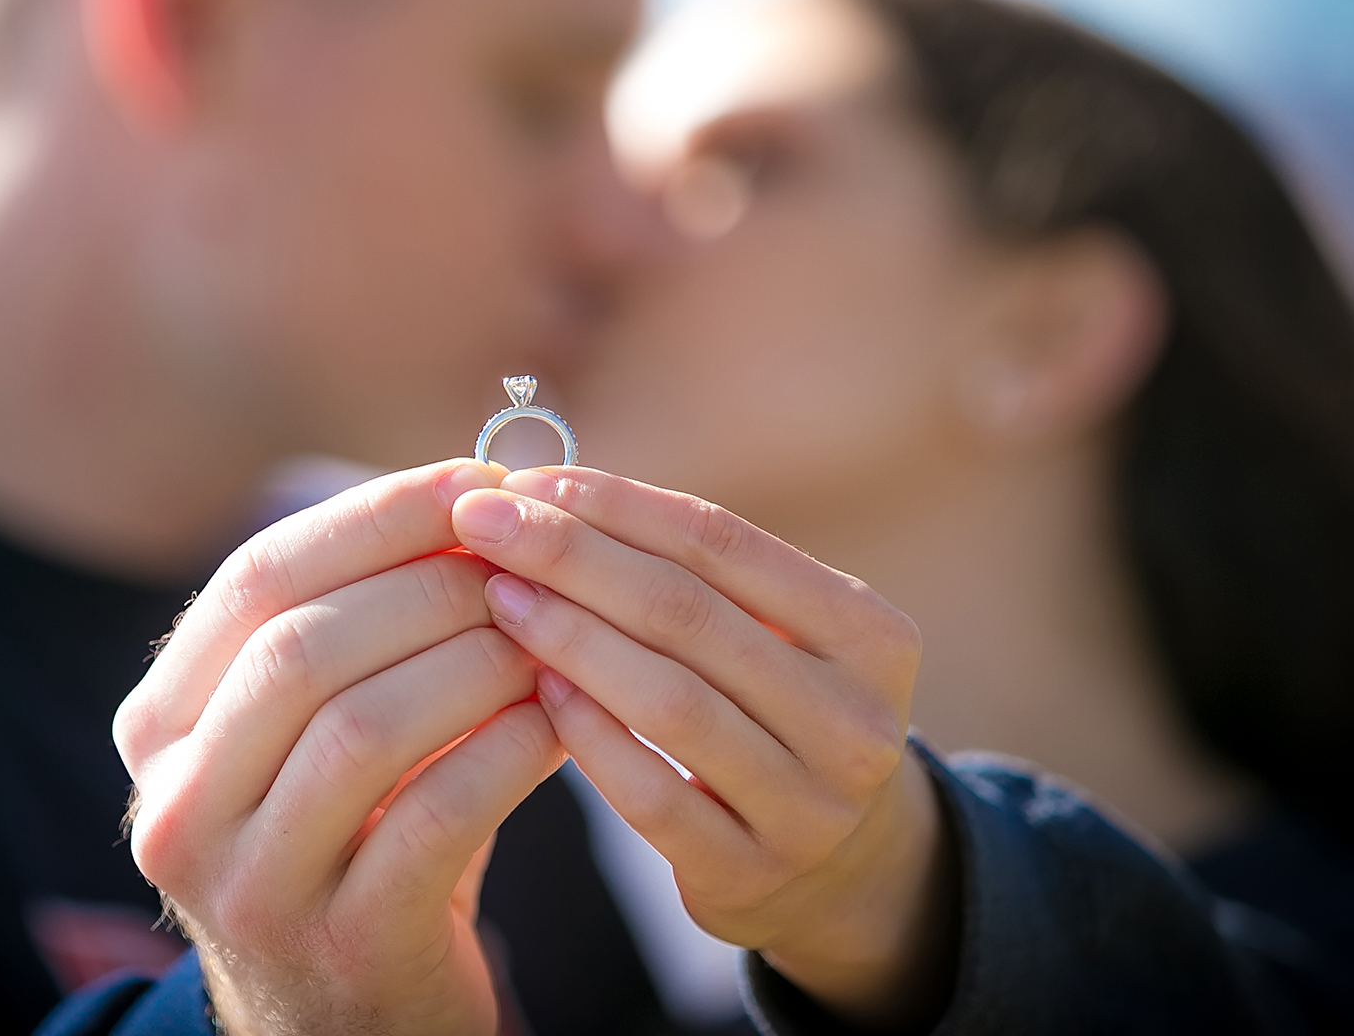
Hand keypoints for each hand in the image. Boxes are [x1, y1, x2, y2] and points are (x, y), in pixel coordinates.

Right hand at [115, 459, 562, 1035]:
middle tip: (526, 562)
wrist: (346, 1018)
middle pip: (301, 647)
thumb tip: (473, 490)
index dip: (374, 516)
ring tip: (548, 636)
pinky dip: (508, 752)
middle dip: (431, 587)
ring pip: (363, 730)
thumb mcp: (321, 728)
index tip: (475, 478)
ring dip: (476, 664)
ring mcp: (252, 885)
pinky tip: (559, 720)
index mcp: (162, 724)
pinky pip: (435, 817)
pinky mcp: (343, 946)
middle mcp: (180, 804)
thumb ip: (360, 621)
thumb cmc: (352, 834)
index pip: (256, 580)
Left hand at [448, 468, 954, 1025]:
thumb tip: (546, 488)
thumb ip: (685, 567)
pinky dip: (586, 734)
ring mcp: (811, 807)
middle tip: (483, 521)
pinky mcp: (752, 875)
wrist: (839, 863)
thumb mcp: (772, 634)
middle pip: (689, 614)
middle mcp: (857, 721)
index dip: (618, 504)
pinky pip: (651, 795)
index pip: (724, 542)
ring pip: (670, 702)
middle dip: (572, 557)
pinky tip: (533, 690)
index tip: (529, 478)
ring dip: (569, 637)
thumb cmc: (771, 708)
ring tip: (498, 595)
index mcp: (870, 634)